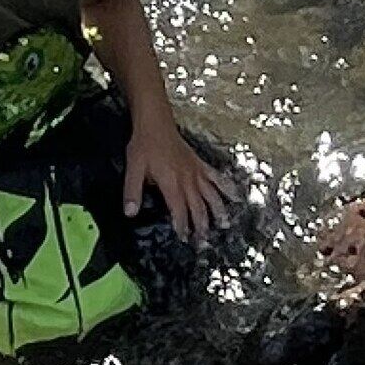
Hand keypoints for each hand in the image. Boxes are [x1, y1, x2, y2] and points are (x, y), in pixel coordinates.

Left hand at [123, 117, 231, 243]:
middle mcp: (187, 179)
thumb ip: (132, 191)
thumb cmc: (144, 146)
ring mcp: (196, 171)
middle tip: (204, 241)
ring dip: (217, 211)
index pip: (179, 210)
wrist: (155, 123)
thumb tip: (130, 213)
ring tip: (224, 224)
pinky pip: (216, 177)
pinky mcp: (200, 164)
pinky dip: (226, 187)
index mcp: (171, 183)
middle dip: (201, 225)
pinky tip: (234, 195)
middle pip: (198, 206)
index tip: (184, 238)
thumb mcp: (133, 168)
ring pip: (211, 194)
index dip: (182, 225)